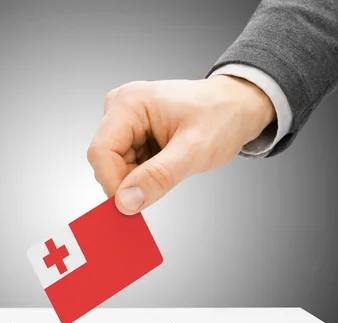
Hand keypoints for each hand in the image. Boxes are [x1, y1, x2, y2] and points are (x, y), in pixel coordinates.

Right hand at [87, 75, 275, 214]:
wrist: (236, 107)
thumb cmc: (221, 117)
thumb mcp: (194, 150)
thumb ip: (158, 177)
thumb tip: (125, 202)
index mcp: (130, 102)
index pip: (100, 152)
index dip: (113, 183)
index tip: (133, 205)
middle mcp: (120, 107)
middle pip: (105, 160)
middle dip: (129, 181)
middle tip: (164, 182)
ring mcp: (124, 120)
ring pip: (114, 166)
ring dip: (138, 178)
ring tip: (170, 166)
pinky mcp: (130, 132)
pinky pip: (124, 164)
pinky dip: (142, 174)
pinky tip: (165, 163)